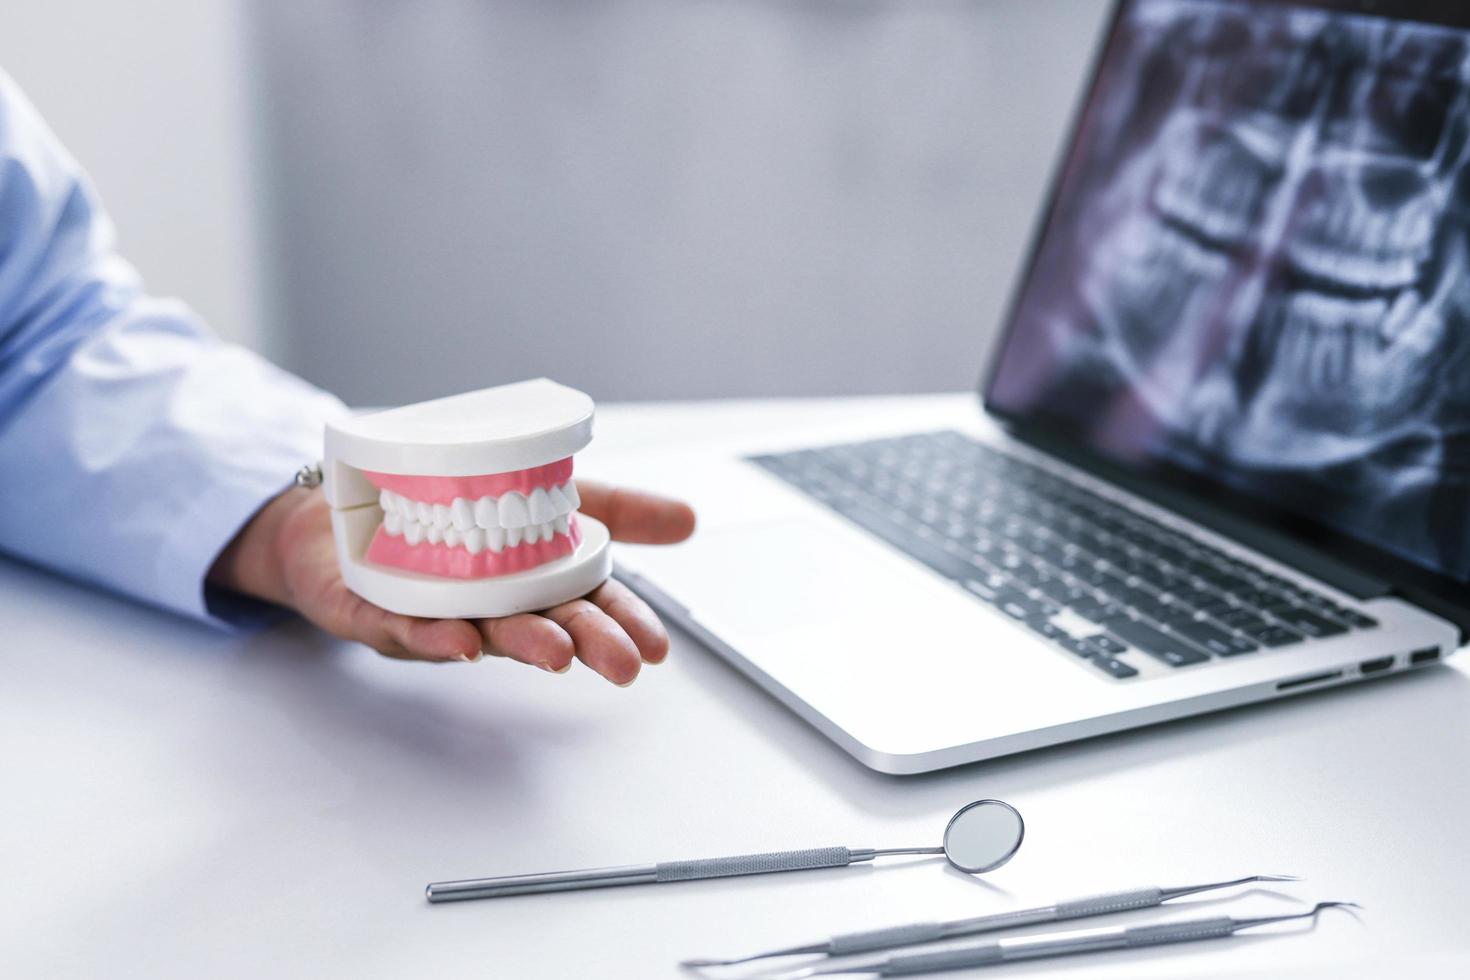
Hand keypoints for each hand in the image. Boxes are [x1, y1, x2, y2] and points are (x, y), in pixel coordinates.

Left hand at [208, 480, 695, 684]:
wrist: (346, 505)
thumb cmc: (450, 514)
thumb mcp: (547, 500)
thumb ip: (617, 511)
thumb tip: (689, 519)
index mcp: (530, 582)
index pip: (587, 604)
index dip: (623, 624)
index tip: (658, 647)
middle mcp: (488, 605)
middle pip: (543, 624)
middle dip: (585, 643)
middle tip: (623, 663)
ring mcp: (432, 610)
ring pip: (480, 630)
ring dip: (520, 642)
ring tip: (556, 653)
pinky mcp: (372, 608)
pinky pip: (399, 625)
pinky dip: (430, 634)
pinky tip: (459, 639)